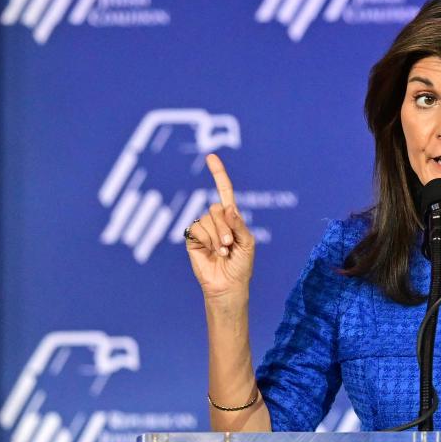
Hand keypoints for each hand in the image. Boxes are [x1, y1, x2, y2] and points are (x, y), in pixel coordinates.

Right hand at [185, 154, 254, 299]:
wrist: (228, 285)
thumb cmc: (242, 265)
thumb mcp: (247, 243)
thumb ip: (238, 224)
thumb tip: (227, 207)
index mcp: (232, 218)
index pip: (224, 191)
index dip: (218, 174)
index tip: (210, 157)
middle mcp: (216, 220)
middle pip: (217, 208)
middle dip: (225, 227)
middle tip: (230, 245)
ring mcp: (204, 229)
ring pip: (208, 219)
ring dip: (218, 237)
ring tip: (223, 252)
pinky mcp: (193, 238)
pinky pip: (197, 229)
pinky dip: (207, 241)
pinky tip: (213, 253)